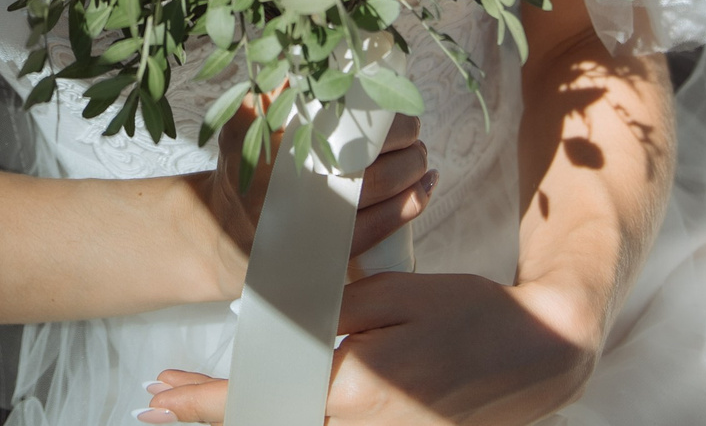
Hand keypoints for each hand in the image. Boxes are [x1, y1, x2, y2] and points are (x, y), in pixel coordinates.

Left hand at [141, 272, 603, 425]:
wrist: (543, 353)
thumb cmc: (475, 313)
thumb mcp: (400, 293)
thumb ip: (337, 307)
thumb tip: (284, 317)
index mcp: (357, 388)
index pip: (263, 398)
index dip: (207, 400)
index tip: (163, 395)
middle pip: (273, 421)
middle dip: (214, 412)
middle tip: (162, 401)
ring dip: (252, 412)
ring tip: (202, 402)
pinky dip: (296, 415)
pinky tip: (275, 403)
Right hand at [192, 105, 436, 296]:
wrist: (227, 233)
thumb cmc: (241, 171)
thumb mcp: (241, 129)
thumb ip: (266, 96)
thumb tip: (302, 61)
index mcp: (282, 151)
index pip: (345, 126)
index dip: (382, 117)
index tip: (394, 105)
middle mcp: (304, 188)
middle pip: (374, 157)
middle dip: (405, 138)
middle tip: (412, 127)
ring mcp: (322, 222)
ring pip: (385, 188)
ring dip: (414, 167)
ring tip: (420, 153)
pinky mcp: (336, 250)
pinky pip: (384, 226)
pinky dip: (412, 203)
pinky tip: (426, 184)